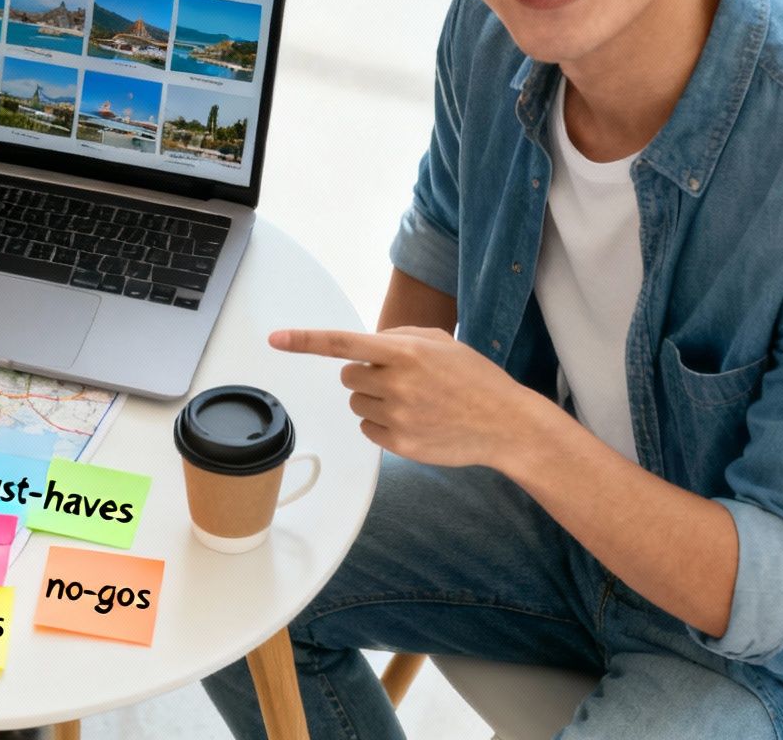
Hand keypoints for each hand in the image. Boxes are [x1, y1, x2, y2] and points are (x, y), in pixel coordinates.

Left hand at [272, 326, 553, 469]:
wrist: (507, 425)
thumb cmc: (474, 379)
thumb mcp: (440, 342)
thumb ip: (398, 337)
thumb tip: (364, 346)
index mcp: (404, 352)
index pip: (342, 343)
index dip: (305, 340)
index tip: (275, 338)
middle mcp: (396, 383)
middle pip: (347, 377)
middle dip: (365, 375)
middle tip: (399, 379)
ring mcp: (397, 417)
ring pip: (356, 404)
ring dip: (375, 400)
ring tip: (414, 402)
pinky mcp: (399, 445)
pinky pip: (368, 429)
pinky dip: (382, 424)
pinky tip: (415, 421)